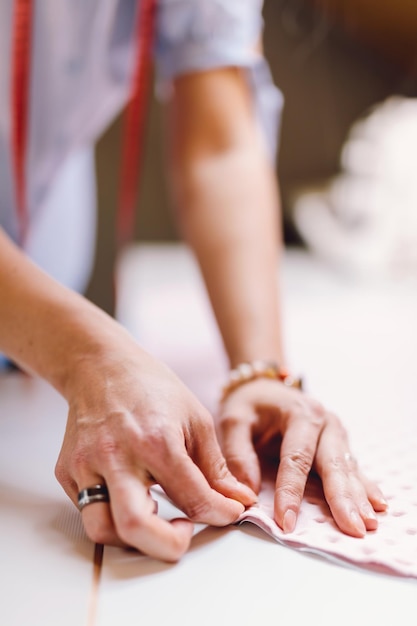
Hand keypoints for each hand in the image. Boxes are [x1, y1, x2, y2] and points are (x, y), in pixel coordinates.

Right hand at [55, 339, 255, 561]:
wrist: (100, 366)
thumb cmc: (151, 388)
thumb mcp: (196, 419)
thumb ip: (215, 468)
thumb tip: (237, 503)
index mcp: (156, 440)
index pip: (192, 498)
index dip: (220, 514)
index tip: (228, 513)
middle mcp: (116, 456)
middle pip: (135, 528)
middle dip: (168, 547)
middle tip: (185, 533)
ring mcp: (85, 465)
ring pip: (101, 530)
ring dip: (133, 538)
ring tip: (156, 518)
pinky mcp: (66, 471)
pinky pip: (88, 510)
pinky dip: (113, 514)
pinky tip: (133, 495)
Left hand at [216, 378, 386, 536]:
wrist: (264, 388)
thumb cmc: (249, 406)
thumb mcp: (234, 421)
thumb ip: (238, 454)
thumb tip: (248, 492)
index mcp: (299, 414)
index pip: (295, 458)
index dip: (291, 491)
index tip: (287, 521)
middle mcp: (324, 422)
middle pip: (333, 464)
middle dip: (342, 498)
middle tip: (351, 527)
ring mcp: (335, 433)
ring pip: (347, 469)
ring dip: (358, 497)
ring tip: (367, 523)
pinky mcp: (339, 444)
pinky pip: (353, 468)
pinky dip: (365, 487)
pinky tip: (378, 504)